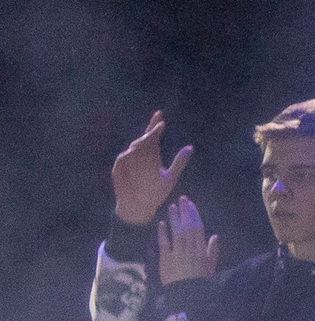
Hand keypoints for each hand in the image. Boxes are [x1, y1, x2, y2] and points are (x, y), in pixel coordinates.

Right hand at [112, 111, 192, 226]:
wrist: (141, 206)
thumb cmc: (156, 192)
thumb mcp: (171, 176)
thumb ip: (179, 162)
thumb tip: (190, 147)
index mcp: (149, 154)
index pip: (151, 136)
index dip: (154, 125)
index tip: (160, 115)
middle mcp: (136, 154)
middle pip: (144, 139)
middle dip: (151, 134)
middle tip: (158, 130)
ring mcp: (126, 159)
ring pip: (136, 147)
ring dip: (145, 147)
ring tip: (152, 152)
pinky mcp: (118, 167)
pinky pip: (127, 158)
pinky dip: (134, 158)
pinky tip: (141, 158)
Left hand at [155, 195, 219, 283]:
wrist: (188, 295)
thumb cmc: (201, 282)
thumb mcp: (211, 267)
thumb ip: (213, 251)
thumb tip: (215, 236)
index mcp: (202, 250)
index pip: (198, 228)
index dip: (194, 215)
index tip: (191, 204)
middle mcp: (190, 248)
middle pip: (187, 227)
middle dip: (185, 212)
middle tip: (182, 199)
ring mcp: (177, 252)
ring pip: (176, 231)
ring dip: (174, 218)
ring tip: (172, 206)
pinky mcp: (166, 258)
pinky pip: (164, 243)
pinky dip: (162, 232)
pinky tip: (161, 222)